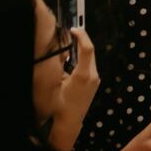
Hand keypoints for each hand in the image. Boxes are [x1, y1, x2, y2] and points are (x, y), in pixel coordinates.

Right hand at [44, 27, 98, 150]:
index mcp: (84, 75)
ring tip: (69, 45)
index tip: (74, 29)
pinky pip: (89, 66)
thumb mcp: (55, 85)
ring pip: (90, 59)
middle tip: (71, 33)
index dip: (81, 36)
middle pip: (90, 52)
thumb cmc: (60, 106)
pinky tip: (71, 61)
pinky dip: (82, 60)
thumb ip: (57, 68)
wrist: (70, 121)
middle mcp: (93, 76)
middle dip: (81, 41)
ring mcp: (95, 80)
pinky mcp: (94, 83)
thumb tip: (58, 54)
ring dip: (81, 51)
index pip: (87, 49)